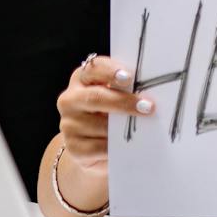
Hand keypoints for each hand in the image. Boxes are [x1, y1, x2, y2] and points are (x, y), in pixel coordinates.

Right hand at [57, 56, 154, 175]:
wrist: (91, 148)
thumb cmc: (109, 114)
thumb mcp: (114, 96)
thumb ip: (125, 89)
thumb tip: (148, 92)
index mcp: (82, 78)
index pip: (93, 68)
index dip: (111, 71)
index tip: (129, 77)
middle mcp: (70, 99)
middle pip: (96, 97)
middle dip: (124, 101)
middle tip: (148, 107)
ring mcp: (68, 124)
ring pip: (99, 125)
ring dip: (122, 128)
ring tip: (143, 129)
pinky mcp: (73, 147)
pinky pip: (98, 147)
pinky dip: (115, 146)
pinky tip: (127, 145)